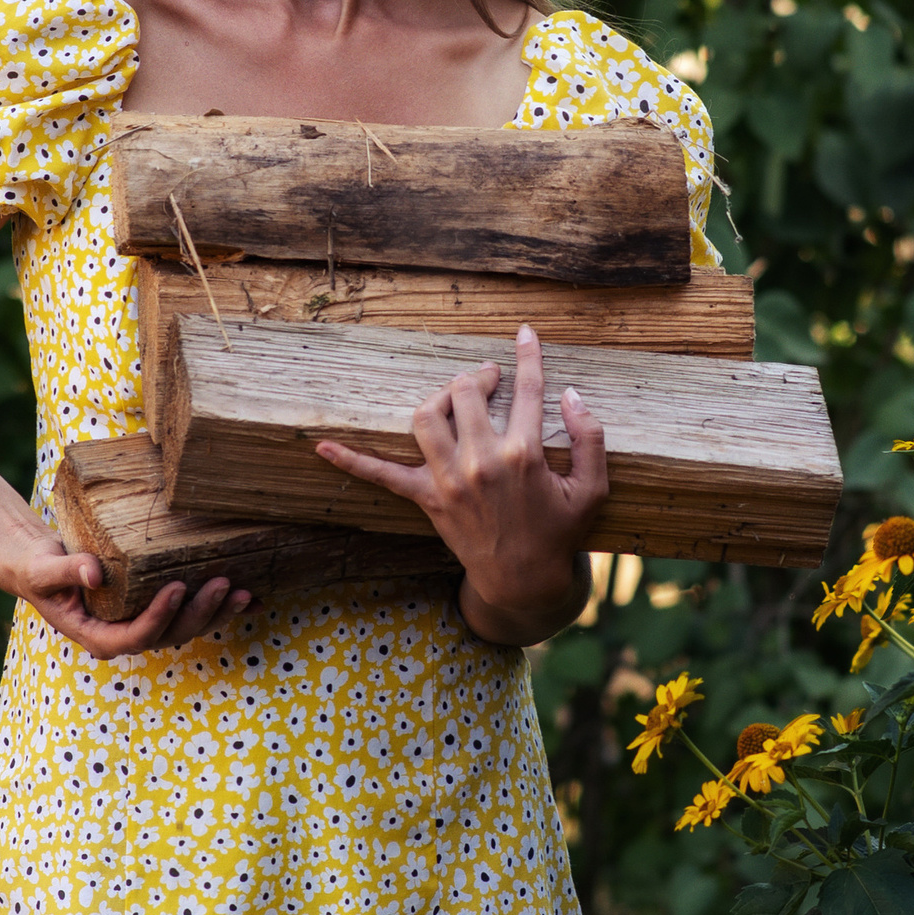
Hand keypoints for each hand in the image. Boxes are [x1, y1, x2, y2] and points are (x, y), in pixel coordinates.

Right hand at [0, 521, 248, 658]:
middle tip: (221, 582)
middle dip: (199, 612)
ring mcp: (144, 624)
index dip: (159, 617)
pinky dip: (222, 609)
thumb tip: (94, 572)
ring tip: (242, 590)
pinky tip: (253, 598)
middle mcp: (126, 635)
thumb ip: (67, 571)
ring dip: (217, 613)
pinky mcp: (157, 610)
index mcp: (98, 636)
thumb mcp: (44, 570)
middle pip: (170, 635)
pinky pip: (193, 614)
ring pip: (187, 628)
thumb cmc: (39, 569)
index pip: (134, 637)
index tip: (178, 587)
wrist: (43, 565)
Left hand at [315, 325, 605, 638]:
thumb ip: (589, 436)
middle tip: (488, 379)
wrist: (525, 581)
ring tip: (453, 398)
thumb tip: (570, 393)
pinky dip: (351, 461)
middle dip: (477, 376)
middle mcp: (482, 461)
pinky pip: (382, 475)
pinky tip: (320, 447)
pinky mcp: (428, 498)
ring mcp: (449, 480)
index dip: (527, 355)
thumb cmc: (561, 533)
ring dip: (437, 397)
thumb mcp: (593, 487)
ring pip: (426, 416)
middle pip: (465, 392)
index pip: (526, 389)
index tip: (523, 333)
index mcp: (524, 453)